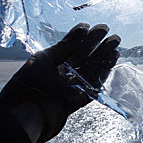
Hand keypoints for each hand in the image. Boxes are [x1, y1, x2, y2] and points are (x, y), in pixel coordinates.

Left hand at [0, 23, 119, 142]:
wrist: (26, 115)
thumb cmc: (29, 86)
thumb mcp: (44, 60)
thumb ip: (65, 46)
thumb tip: (83, 28)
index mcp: (51, 64)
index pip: (71, 47)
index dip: (83, 37)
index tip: (93, 26)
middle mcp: (63, 74)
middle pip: (84, 57)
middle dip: (98, 44)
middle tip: (110, 31)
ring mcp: (73, 86)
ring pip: (92, 68)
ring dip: (104, 56)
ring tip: (116, 43)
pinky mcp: (81, 98)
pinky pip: (96, 83)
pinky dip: (104, 72)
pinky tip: (112, 60)